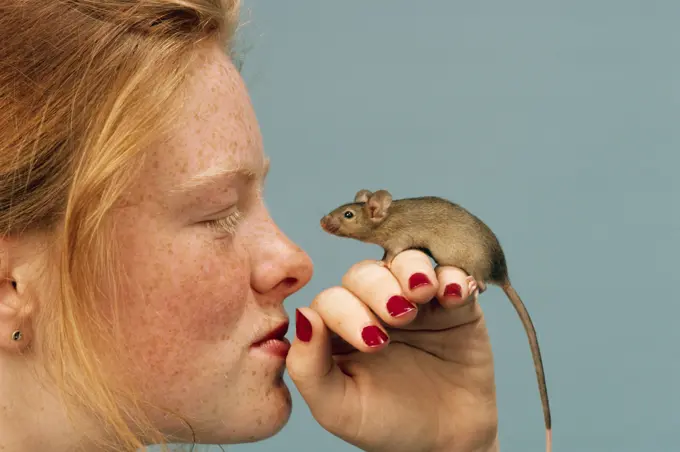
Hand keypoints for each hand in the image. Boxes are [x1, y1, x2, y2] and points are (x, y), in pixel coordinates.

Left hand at [286, 250, 498, 451]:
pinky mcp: (453, 302)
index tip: (373, 343)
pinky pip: (451, 272)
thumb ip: (308, 366)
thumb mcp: (338, 407)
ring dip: (412, 270)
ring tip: (423, 292)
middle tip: (400, 315)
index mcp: (338, 328)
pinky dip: (452, 275)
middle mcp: (372, 306)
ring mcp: (414, 301)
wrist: (446, 440)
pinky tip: (454, 295)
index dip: (347, 312)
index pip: (331, 300)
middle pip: (366, 273)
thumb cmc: (386, 423)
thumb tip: (302, 315)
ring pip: (406, 261)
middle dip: (379, 288)